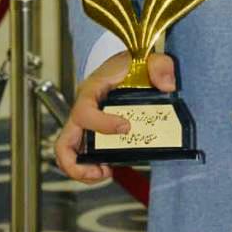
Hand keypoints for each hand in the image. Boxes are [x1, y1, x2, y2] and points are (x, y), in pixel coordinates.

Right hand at [54, 51, 175, 183]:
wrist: (128, 63)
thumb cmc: (132, 63)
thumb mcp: (149, 59)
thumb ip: (160, 67)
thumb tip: (167, 85)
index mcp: (92, 90)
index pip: (84, 112)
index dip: (101, 124)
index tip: (125, 128)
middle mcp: (83, 108)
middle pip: (64, 142)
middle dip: (76, 164)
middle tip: (102, 171)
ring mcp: (86, 123)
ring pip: (69, 153)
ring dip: (83, 169)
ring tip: (106, 173)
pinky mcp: (93, 132)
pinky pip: (83, 154)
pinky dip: (91, 166)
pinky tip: (110, 167)